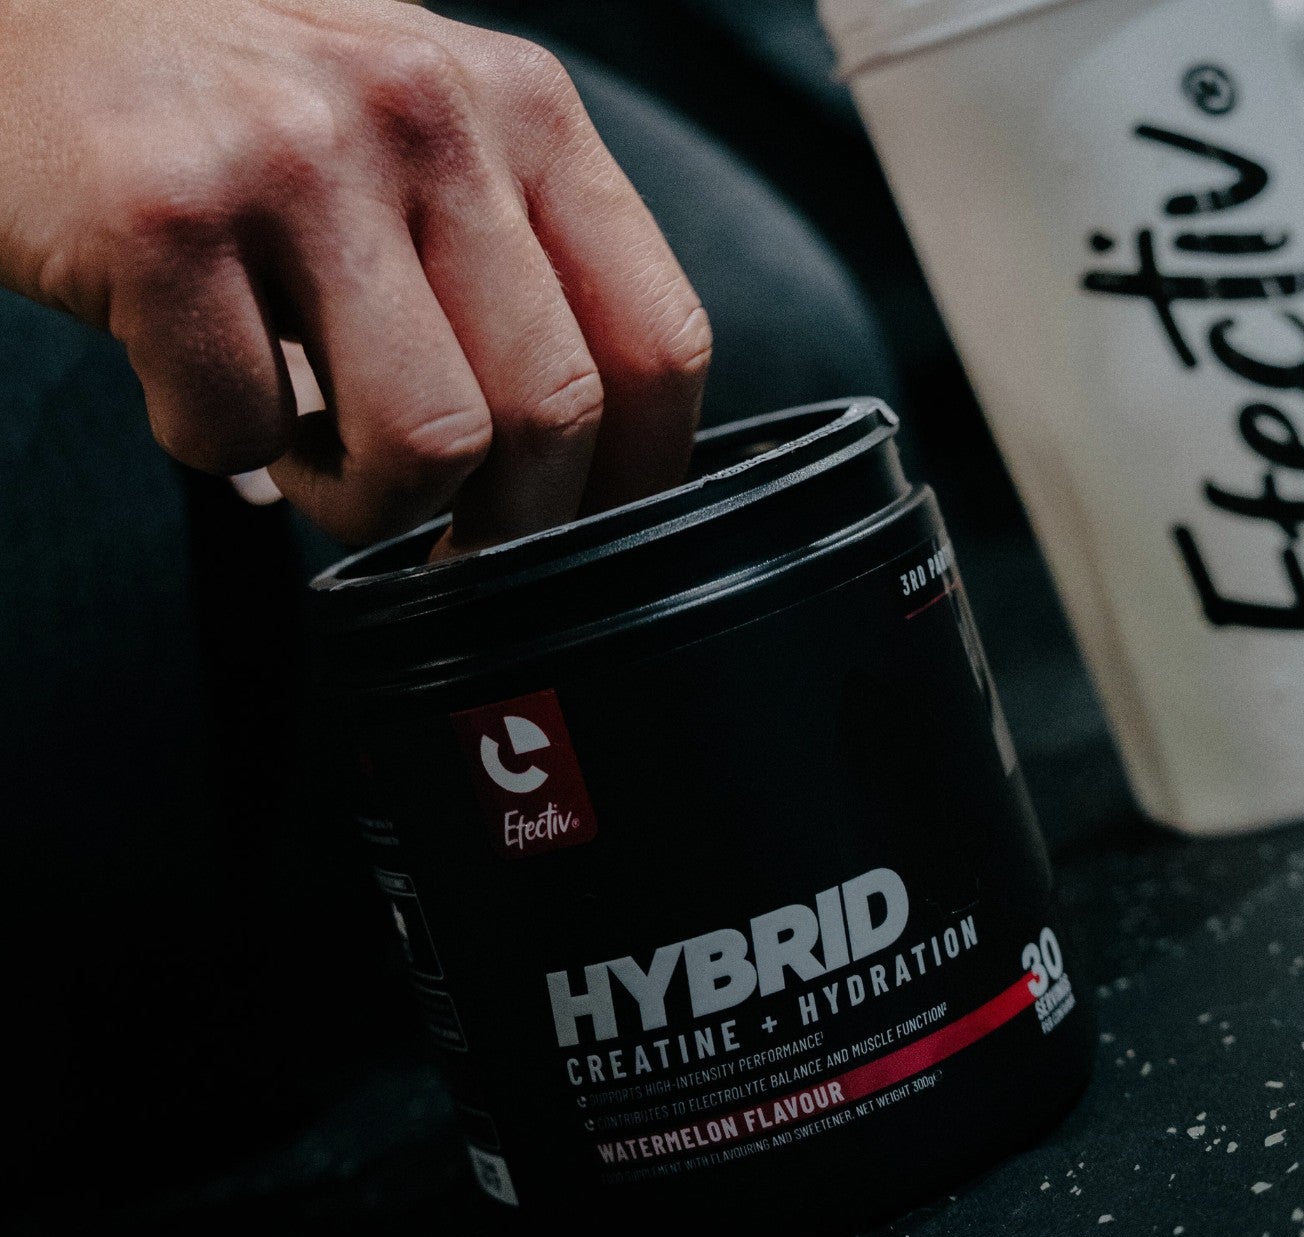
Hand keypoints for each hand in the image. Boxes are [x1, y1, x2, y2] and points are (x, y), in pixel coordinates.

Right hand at [0, 0, 711, 546]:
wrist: (25, 7)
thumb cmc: (242, 109)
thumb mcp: (424, 144)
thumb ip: (519, 267)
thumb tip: (590, 471)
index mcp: (526, 111)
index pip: (659, 345)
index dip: (634, 483)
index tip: (580, 536)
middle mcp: (431, 113)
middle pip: (553, 418)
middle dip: (498, 524)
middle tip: (433, 525)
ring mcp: (299, 154)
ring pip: (428, 447)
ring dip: (363, 501)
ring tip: (308, 443)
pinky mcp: (165, 210)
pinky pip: (241, 433)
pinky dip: (214, 445)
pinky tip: (193, 376)